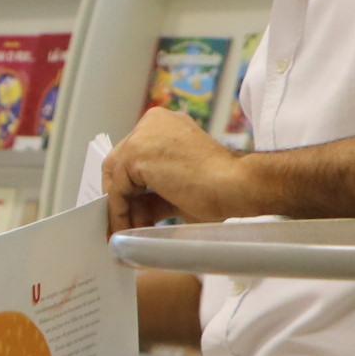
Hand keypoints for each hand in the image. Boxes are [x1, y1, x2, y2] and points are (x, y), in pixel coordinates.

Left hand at [100, 107, 260, 229]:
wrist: (237, 186)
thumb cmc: (220, 188)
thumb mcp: (177, 188)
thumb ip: (153, 193)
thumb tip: (134, 210)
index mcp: (164, 124)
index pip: (133, 156)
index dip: (129, 186)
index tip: (129, 211)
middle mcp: (152, 122)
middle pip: (120, 164)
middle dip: (122, 198)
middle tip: (125, 224)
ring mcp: (142, 135)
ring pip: (117, 177)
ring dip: (121, 208)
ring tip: (127, 232)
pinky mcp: (136, 152)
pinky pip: (118, 189)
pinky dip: (120, 211)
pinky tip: (127, 228)